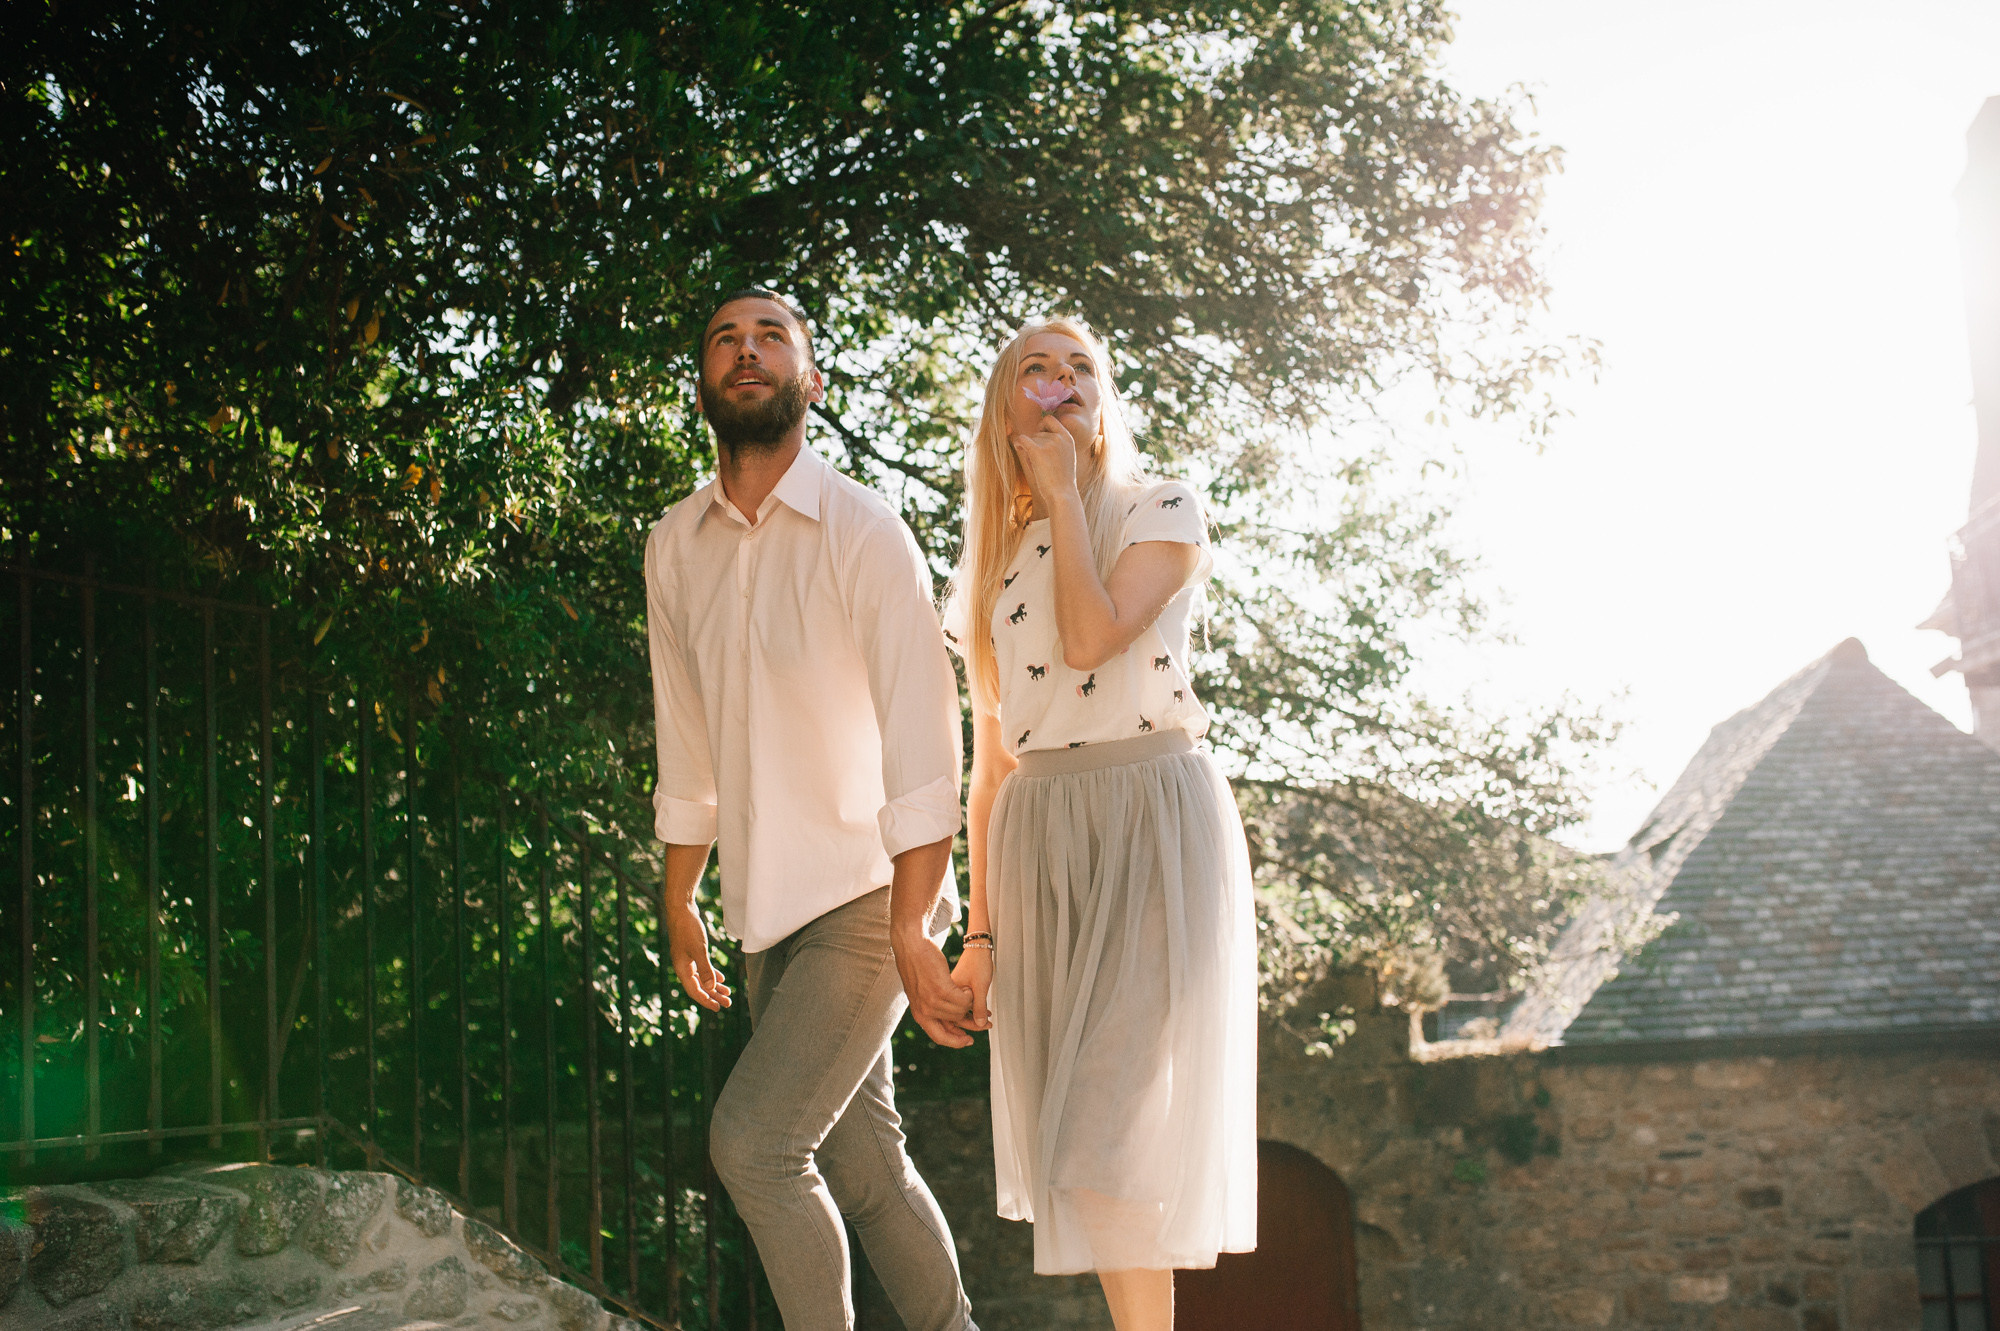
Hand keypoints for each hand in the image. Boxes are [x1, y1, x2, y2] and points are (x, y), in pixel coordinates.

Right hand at [664, 895, 731, 1010]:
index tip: (718, 1008)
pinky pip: (702, 968)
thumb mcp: (699, 949)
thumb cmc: (688, 928)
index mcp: (682, 969)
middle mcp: (683, 967)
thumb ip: (705, 969)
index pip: (695, 991)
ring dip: (714, 986)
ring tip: (727, 993)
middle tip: (727, 1003)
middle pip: (699, 986)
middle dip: (713, 995)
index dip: (707, 1000)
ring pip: (701, 978)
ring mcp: (686, 959)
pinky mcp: (691, 952)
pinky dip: (711, 974)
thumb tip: (710, 987)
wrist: (681, 909)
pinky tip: (721, 978)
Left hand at [894, 929, 977, 1047]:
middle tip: (986, 1020)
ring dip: (969, 1003)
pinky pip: (964, 1000)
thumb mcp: (920, 992)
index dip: (955, 1042)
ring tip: (970, 993)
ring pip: (961, 1011)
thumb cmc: (917, 966)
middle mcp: (925, 1011)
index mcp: (919, 1014)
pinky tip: (967, 987)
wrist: (911, 947)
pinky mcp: (942, 990)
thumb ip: (931, 1007)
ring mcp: (933, 1002)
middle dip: (971, 1021)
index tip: (968, 1040)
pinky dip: (969, 994)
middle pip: (955, 1023)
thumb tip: (945, 1020)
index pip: (939, 1037)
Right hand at [950, 947, 992, 1032]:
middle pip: (954, 1016)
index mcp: (948, 992)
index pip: (956, 1017)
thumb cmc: (978, 962)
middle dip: (971, 1023)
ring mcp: (948, 991)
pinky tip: (982, 1010)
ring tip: (986, 1020)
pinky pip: (959, 1004)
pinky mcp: (953, 989)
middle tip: (987, 1024)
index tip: (983, 1026)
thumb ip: (979, 1006)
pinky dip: (970, 1009)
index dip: (970, 1024)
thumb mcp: (981, 986)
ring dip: (972, 1017)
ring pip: (957, 1011)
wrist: (977, 946)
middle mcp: (945, 993)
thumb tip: (980, 1024)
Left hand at [1010, 413, 1078, 514]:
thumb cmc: (1062, 481)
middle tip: (1039, 460)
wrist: (1062, 494)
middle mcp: (1059, 437)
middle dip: (1034, 443)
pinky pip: (1021, 440)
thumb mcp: (1066, 458)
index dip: (1041, 425)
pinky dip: (1018, 443)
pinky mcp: (1037, 451)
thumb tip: (1036, 436)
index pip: (1050, 419)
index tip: (1038, 435)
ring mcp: (1049, 443)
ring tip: (1037, 465)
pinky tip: (1019, 448)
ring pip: (1030, 439)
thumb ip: (1056, 445)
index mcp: (1068, 438)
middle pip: (1038, 432)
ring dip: (1029, 449)